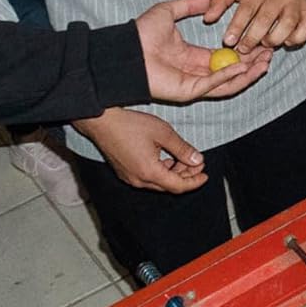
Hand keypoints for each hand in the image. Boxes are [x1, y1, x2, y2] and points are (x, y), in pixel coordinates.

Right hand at [70, 108, 207, 193]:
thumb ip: (182, 149)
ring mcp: (130, 178)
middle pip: (169, 186)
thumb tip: (197, 159)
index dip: (195, 181)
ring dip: (173, 173)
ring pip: (158, 182)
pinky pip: (147, 178)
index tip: (205, 175)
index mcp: (150, 172)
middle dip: (186, 176)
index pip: (179, 186)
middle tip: (196, 162)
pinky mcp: (124, 172)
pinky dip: (160, 171)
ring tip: (182, 158)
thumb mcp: (163, 133)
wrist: (100, 121)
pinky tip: (165, 158)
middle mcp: (139, 180)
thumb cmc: (129, 124)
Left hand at [134, 0, 271, 102]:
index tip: (260, 40)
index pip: (226, 56)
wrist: (126, 50)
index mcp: (194, 56)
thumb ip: (190, 4)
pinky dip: (230, 76)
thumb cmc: (141, 33)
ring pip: (229, 82)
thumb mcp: (170, 11)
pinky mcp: (189, 91)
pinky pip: (214, 85)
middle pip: (232, 71)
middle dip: (252, 62)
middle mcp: (197, 72)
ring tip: (264, 62)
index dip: (244, 49)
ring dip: (248, 73)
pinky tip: (244, 66)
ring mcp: (195, 83)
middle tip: (270, 52)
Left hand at [205, 0, 305, 55]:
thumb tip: (207, 18)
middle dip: (252, 39)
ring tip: (263, 43)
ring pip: (286, 28)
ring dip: (273, 40)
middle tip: (242, 50)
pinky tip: (283, 40)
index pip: (247, 8)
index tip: (228, 41)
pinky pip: (304, 31)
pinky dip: (293, 40)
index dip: (237, 27)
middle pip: (266, 21)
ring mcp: (297, 3)